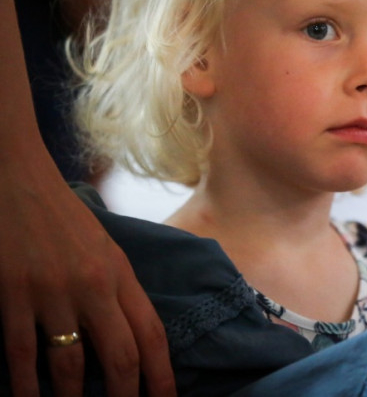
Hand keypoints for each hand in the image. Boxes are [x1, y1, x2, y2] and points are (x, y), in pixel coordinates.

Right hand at [0, 153, 175, 396]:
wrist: (20, 181)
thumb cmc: (65, 219)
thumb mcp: (105, 250)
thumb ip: (119, 290)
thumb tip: (134, 336)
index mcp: (121, 273)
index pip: (151, 333)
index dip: (161, 374)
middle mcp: (94, 285)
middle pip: (120, 355)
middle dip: (126, 395)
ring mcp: (52, 291)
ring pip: (70, 364)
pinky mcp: (14, 293)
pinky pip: (21, 352)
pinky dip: (24, 384)